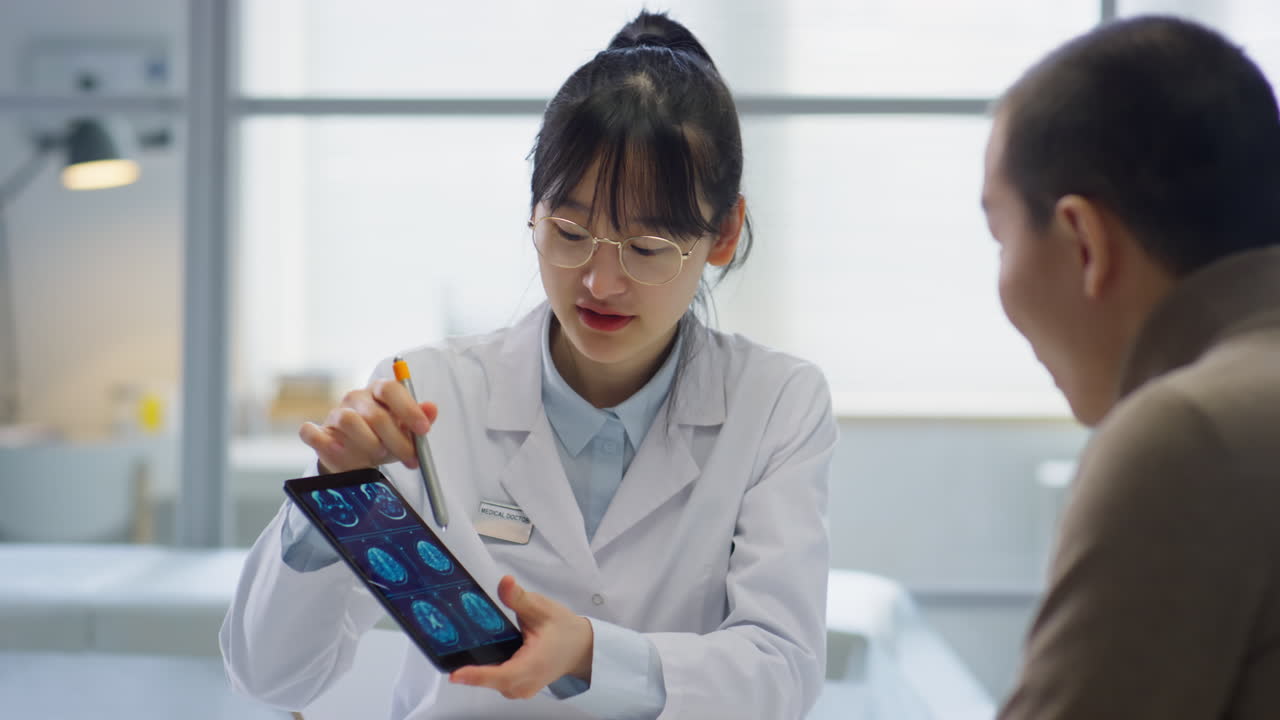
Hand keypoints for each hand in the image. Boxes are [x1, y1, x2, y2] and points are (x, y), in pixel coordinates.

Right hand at [298, 379, 438, 473]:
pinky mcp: (317, 432)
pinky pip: (310, 431)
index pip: (391, 389)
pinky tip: (339, 450)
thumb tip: (432, 409)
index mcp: (379, 392)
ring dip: (368, 442)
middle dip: (396, 439)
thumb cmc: (386, 439)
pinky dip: (323, 441)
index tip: (423, 430)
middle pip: (375, 412)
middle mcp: (356, 398)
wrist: (358, 457)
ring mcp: (335, 413)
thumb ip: (420, 419)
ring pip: (348, 420)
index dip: (409, 409)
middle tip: (409, 457)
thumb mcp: (407, 431)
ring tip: (379, 456)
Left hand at [449, 575, 593, 698]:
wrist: (580, 648)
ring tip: (459, 650)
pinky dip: (486, 672)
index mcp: (534, 664)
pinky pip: (497, 682)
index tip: (456, 674)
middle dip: (470, 669)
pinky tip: (478, 656)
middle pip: (492, 680)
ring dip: (477, 671)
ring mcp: (522, 689)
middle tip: (447, 650)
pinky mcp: (518, 687)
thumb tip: (505, 583)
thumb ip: (519, 598)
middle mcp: (526, 682)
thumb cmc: (563, 629)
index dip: (478, 675)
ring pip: (493, 683)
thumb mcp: (542, 609)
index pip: (503, 675)